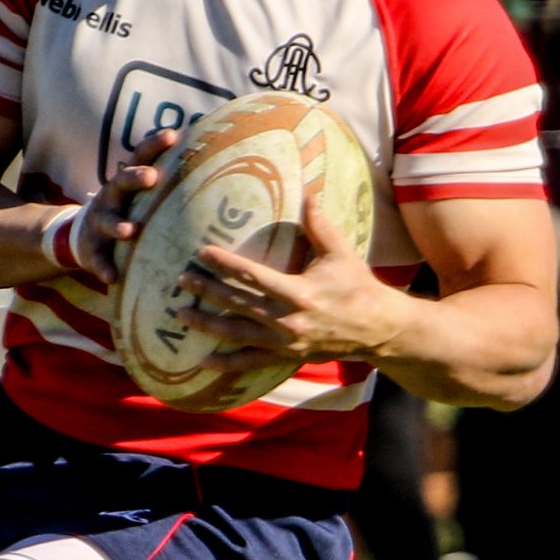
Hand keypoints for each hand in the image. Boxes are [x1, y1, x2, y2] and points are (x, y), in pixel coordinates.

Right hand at [69, 128, 180, 282]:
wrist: (82, 237)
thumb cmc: (125, 210)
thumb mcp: (137, 191)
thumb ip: (164, 176)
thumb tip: (207, 153)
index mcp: (126, 181)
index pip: (139, 157)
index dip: (154, 145)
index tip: (173, 135)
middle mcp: (111, 197)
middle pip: (121, 182)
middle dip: (135, 178)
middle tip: (152, 177)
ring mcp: (99, 223)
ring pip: (107, 221)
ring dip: (118, 225)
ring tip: (130, 231)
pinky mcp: (93, 249)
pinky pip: (98, 259)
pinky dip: (104, 267)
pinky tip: (111, 277)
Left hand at [176, 193, 404, 367]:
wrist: (378, 328)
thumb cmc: (358, 286)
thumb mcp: (341, 253)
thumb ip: (320, 226)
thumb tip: (307, 195)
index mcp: (298, 292)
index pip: (253, 275)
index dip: (225, 263)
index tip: (203, 252)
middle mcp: (287, 320)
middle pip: (237, 304)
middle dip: (207, 291)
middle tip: (181, 280)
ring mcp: (284, 342)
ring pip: (237, 334)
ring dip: (207, 325)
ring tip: (181, 314)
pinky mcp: (285, 357)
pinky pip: (251, 363)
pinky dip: (227, 364)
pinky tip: (203, 362)